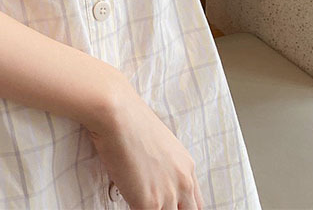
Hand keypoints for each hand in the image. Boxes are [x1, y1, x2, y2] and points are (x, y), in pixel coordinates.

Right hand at [89, 77, 204, 209]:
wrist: (116, 112)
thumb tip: (150, 174)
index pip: (195, 203)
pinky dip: (135, 209)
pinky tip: (127, 200)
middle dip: (171, 209)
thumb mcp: (156, 141)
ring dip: (152, 208)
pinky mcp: (149, 203)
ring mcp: (168, 195)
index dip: (181, 206)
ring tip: (136, 199)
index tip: (169, 205)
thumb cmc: (128, 118)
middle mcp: (183, 182)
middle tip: (153, 203)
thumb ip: (162, 164)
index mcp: (186, 166)